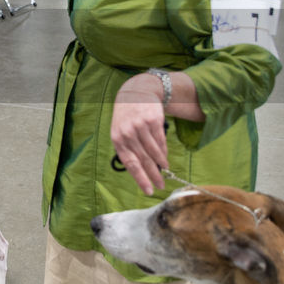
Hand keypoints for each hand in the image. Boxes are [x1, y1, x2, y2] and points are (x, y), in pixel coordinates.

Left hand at [110, 74, 167, 195]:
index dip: (140, 179)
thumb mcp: (120, 132)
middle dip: (153, 176)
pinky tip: (165, 158)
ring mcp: (141, 126)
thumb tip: (141, 171)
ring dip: (161, 164)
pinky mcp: (153, 120)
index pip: (130, 164)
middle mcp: (128, 133)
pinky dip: (164, 152)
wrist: (135, 93)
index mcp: (117, 139)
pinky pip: (160, 141)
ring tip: (165, 171)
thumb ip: (128, 149)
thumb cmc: (127, 118)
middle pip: (144, 160)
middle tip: (161, 186)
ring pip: (154, 151)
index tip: (148, 191)